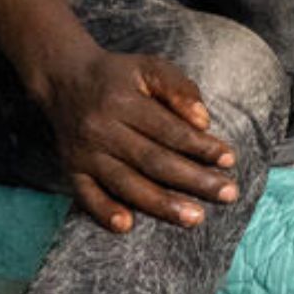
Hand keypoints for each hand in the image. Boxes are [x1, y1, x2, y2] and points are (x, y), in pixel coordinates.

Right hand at [42, 50, 240, 231]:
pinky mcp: (72, 170)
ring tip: (194, 217)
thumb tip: (203, 122)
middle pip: (153, 161)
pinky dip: (104, 212)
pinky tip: (127, 226)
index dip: (200, 146)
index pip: (169, 130)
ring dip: (161, 204)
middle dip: (193, 180)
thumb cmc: (119, 76)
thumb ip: (179, 88)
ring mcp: (86, 153)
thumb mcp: (150, 67)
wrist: (64, 80)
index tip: (230, 159)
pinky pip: (86, 196)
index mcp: (124, 102)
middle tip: (227, 194)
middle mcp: (102, 129)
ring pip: (126, 183)